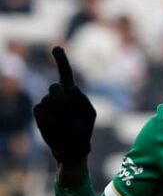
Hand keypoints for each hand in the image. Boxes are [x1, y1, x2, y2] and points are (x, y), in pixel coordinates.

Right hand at [32, 47, 95, 165]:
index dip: (61, 60)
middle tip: (70, 116)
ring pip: (50, 101)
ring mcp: (47, 103)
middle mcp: (58, 96)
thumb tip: (71, 88)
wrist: (72, 147)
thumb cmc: (83, 130)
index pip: (65, 74)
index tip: (56, 47)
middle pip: (56, 88)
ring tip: (66, 125)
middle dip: (63, 100)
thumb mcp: (89, 115)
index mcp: (72, 94)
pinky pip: (42, 111)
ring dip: (60, 114)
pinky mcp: (39, 113)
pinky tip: (56, 126)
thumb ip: (83, 100)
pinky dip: (50, 119)